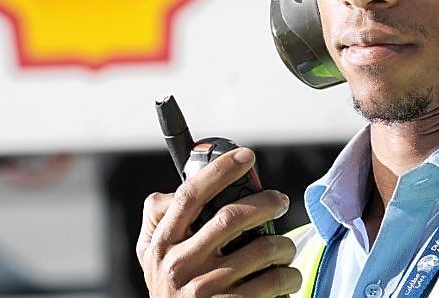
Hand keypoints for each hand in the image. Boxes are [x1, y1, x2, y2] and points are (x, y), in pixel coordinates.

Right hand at [136, 147, 301, 296]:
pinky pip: (273, 283)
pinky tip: (287, 275)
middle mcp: (179, 266)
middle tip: (280, 200)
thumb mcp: (150, 255)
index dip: (220, 170)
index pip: (190, 196)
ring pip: (261, 250)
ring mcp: (204, 291)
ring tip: (284, 246)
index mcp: (161, 244)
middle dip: (266, 202)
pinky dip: (288, 275)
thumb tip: (181, 185)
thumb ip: (158, 218)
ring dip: (283, 244)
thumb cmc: (170, 290)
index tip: (246, 155)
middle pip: (231, 217)